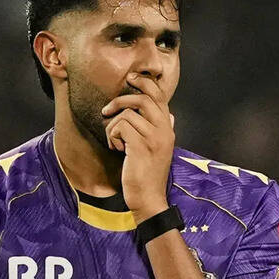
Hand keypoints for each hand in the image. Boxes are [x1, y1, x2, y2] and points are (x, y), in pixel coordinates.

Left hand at [101, 73, 174, 219]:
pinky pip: (121, 127)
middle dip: (122, 99)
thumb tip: (171, 116)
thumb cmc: (149, 174)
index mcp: (168, 128)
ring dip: (113, 127)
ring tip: (114, 141)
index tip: (130, 79)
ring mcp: (153, 138)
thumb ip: (165, 130)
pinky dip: (113, 136)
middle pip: (144, 98)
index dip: (144, 83)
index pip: (159, 95)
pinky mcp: (140, 147)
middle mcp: (164, 130)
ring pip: (127, 114)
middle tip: (107, 110)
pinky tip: (116, 149)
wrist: (149, 199)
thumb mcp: (161, 150)